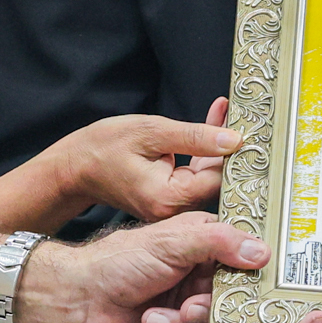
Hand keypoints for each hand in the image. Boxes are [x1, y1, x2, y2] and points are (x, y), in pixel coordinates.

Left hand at [14, 212, 264, 322]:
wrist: (79, 300)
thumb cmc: (117, 262)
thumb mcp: (171, 242)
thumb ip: (218, 242)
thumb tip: (262, 251)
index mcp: (204, 242)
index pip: (246, 256)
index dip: (250, 273)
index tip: (250, 286)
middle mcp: (202, 273)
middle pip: (235, 300)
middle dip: (209, 309)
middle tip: (189, 308)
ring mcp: (191, 304)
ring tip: (154, 316)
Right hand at [46, 99, 235, 225]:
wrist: (73, 167)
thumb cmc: (103, 147)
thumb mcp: (151, 132)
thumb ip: (194, 137)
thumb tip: (233, 140)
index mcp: (168, 197)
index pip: (218, 178)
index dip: (234, 153)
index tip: (247, 127)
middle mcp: (172, 210)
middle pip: (215, 179)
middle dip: (228, 146)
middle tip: (241, 116)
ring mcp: (170, 208)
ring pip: (206, 175)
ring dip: (216, 145)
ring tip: (224, 112)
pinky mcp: (167, 199)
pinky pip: (193, 174)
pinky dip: (202, 150)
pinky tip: (211, 123)